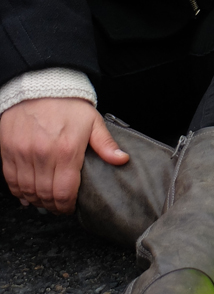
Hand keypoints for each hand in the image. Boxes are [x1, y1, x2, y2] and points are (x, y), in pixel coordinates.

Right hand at [0, 98, 128, 214]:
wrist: (40, 86)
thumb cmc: (67, 104)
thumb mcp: (93, 121)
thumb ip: (106, 144)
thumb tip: (122, 160)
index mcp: (67, 149)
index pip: (64, 192)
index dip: (67, 205)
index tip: (70, 207)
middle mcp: (43, 154)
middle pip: (45, 195)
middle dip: (53, 206)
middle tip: (59, 206)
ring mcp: (23, 154)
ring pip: (27, 191)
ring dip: (36, 201)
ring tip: (45, 201)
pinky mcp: (8, 151)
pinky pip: (11, 181)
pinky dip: (19, 192)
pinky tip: (28, 194)